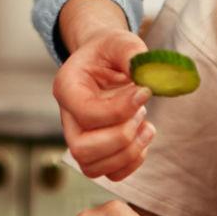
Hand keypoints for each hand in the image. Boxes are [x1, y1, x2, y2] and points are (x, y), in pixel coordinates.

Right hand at [55, 28, 152, 181]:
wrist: (106, 61)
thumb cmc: (111, 51)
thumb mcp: (121, 42)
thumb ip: (132, 53)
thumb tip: (149, 76)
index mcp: (67, 87)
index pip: (86, 113)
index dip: (119, 110)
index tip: (144, 92)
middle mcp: (67, 117)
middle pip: (81, 149)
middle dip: (120, 136)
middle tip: (141, 112)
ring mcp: (80, 137)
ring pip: (92, 167)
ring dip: (128, 152)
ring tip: (146, 125)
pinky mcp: (97, 151)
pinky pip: (109, 174)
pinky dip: (131, 163)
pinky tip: (143, 136)